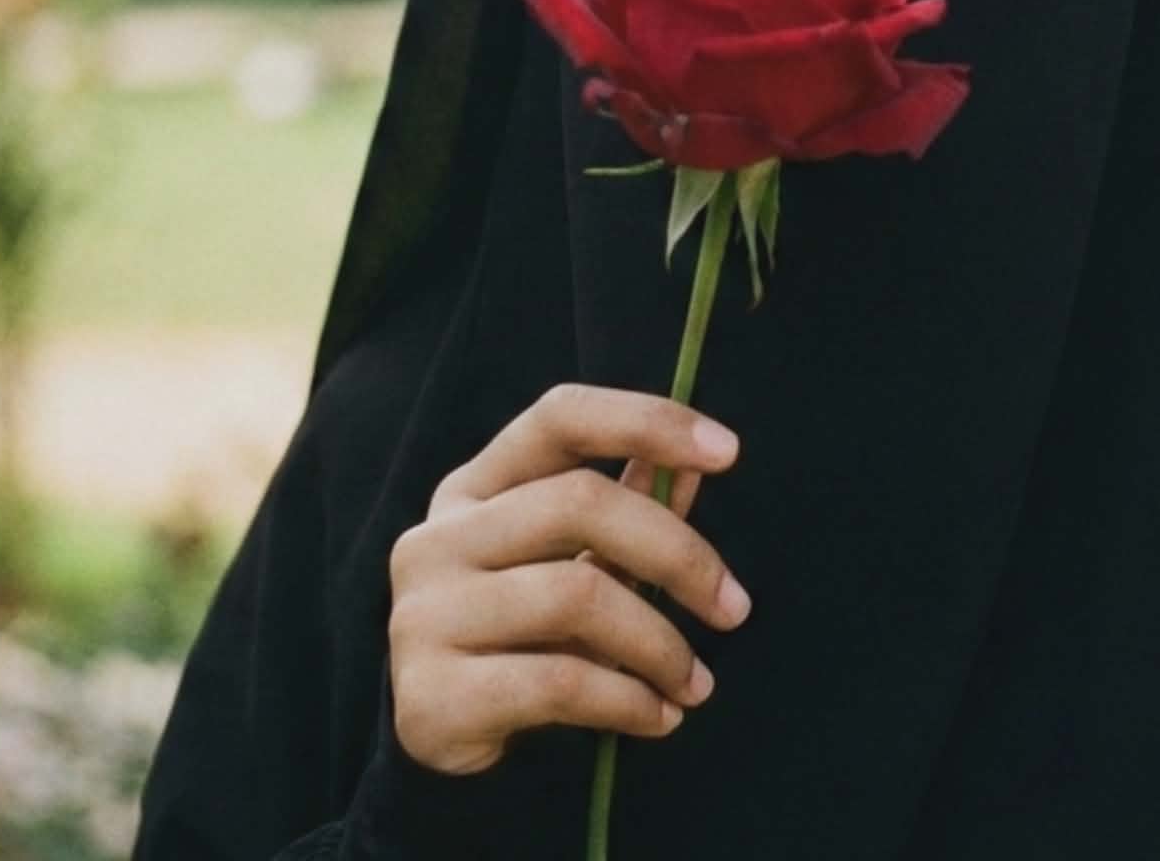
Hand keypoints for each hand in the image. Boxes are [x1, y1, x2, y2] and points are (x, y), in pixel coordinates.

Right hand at [387, 381, 751, 776]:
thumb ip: (625, 512)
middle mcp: (437, 538)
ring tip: (695, 682)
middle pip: (580, 502)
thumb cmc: (514, 634)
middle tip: (734, 608)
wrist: (430, 742)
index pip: (561, 417)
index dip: (646, 421)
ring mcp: (426, 615)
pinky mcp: (433, 696)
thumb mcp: (564, 565)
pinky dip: (629, 700)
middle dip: (677, 554)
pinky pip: (560, 682)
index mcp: (472, 488)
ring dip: (660, 644)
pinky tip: (658, 717)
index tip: (728, 451)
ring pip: (576, 596)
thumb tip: (699, 466)